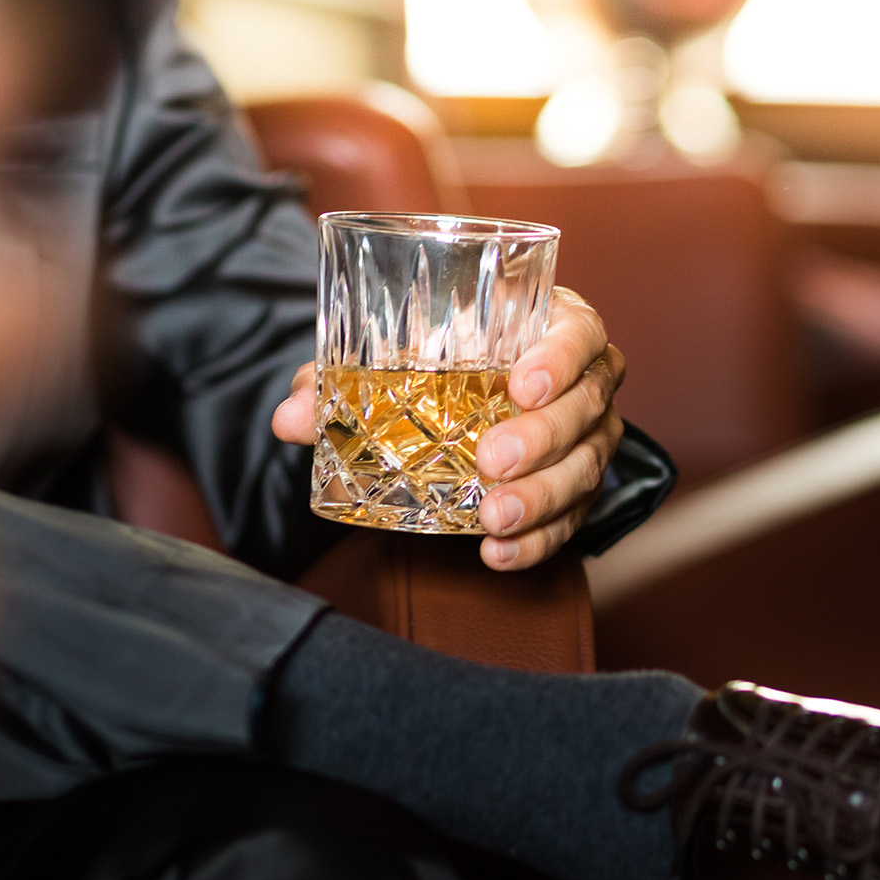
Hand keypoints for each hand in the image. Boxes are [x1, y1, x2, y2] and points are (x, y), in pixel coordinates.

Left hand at [272, 287, 625, 570]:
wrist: (462, 396)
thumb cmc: (437, 359)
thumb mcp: (391, 359)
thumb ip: (340, 382)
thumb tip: (290, 418)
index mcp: (550, 326)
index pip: (581, 332)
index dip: (560, 356)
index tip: (523, 384)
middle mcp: (584, 380)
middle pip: (586, 407)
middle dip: (542, 438)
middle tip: (490, 460)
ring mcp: (589, 436)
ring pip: (585, 468)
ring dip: (541, 498)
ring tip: (493, 519)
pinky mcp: (579, 488)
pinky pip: (572, 518)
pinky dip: (539, 540)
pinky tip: (499, 553)